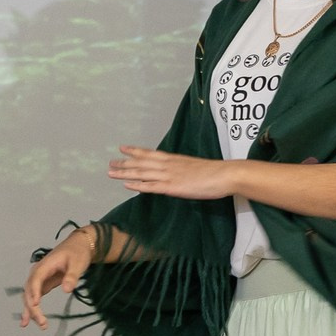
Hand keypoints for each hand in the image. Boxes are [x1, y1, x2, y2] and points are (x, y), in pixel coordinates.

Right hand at [20, 227, 96, 328]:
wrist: (78, 246)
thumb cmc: (78, 253)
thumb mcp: (78, 263)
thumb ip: (72, 276)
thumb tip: (66, 290)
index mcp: (45, 266)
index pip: (35, 279)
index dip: (34, 291)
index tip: (35, 304)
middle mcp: (37, 273)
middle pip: (29, 291)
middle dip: (33, 307)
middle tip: (42, 322)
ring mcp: (39, 279)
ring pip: (29, 296)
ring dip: (31, 311)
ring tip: (36, 325)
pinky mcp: (43, 285)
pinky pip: (33, 298)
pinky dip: (31, 309)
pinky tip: (28, 321)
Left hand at [108, 146, 232, 200]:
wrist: (225, 175)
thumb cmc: (213, 172)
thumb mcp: (193, 166)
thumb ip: (181, 169)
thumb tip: (174, 173)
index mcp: (173, 159)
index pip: (149, 153)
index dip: (135, 151)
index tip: (122, 148)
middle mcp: (168, 165)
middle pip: (141, 163)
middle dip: (124, 163)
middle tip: (110, 163)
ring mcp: (169, 176)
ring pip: (142, 173)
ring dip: (125, 173)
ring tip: (111, 172)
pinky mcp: (173, 187)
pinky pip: (151, 186)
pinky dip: (137, 185)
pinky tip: (126, 185)